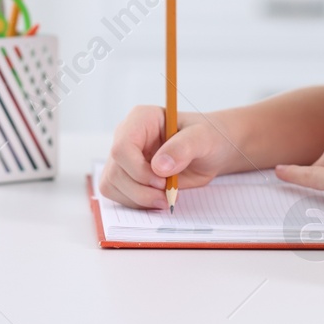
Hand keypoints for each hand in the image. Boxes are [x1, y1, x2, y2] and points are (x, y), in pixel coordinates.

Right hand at [99, 105, 240, 210]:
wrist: (211, 151)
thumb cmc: (207, 137)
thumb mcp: (203, 138)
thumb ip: (183, 148)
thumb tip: (159, 167)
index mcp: (141, 119)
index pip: (122, 147)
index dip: (138, 170)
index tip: (162, 180)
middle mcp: (127, 137)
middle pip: (115, 170)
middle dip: (140, 190)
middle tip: (167, 195)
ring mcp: (124, 158)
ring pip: (112, 185)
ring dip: (139, 199)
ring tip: (165, 198)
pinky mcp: (126, 176)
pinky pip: (118, 194)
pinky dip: (137, 203)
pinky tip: (158, 198)